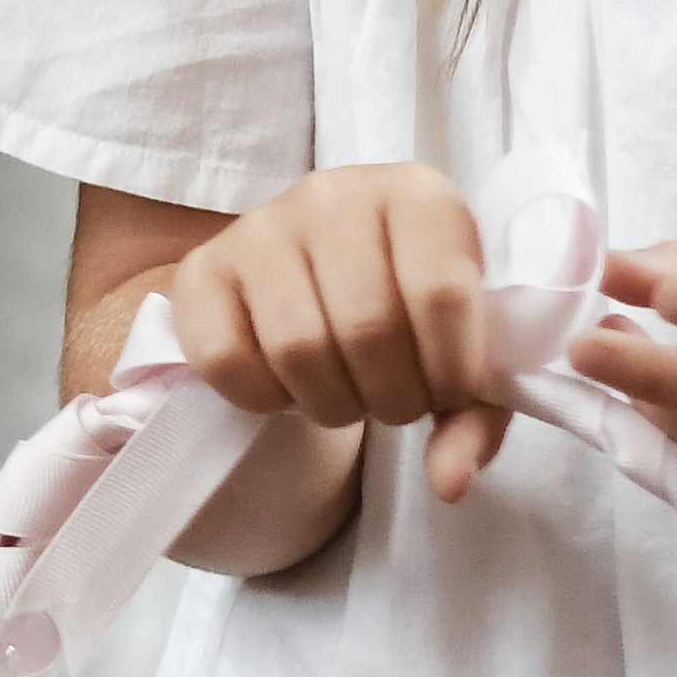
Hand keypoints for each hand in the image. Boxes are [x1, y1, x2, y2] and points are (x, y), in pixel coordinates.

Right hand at [156, 164, 518, 503]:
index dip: (451, 369)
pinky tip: (290, 385)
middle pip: (368, 327)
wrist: (323, 271)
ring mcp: (260, 227)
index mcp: (416, 193)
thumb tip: (449, 482)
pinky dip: (265, 400)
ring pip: (297, 348)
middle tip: (396, 402)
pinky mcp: (202, 268)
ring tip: (349, 395)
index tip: (447, 391)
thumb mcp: (460, 348)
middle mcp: (334, 195)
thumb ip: (474, 414)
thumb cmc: (406, 308)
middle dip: (392, 396)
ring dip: (333, 404)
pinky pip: (226, 360)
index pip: (441, 291)